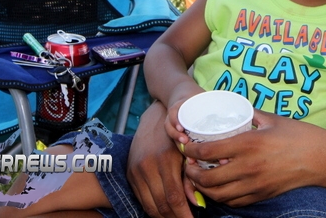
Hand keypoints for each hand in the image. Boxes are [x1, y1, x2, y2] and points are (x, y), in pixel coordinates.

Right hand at [126, 102, 193, 217]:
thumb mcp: (187, 153)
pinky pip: (140, 199)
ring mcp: (136, 171)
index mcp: (164, 160)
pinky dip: (152, 208)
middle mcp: (147, 166)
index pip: (174, 196)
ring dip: (163, 216)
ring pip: (149, 205)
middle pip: (160, 204)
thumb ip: (191, 178)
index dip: (183, 213)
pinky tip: (164, 211)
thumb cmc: (178, 135)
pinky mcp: (130, 174)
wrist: (155, 118)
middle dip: (174, 217)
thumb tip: (196, 203)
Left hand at [182, 110, 325, 206]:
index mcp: (250, 144)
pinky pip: (234, 202)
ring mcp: (255, 185)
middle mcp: (249, 167)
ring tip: (200, 177)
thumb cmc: (300, 135)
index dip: (192, 150)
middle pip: (207, 178)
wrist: (323, 159)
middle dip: (192, 173)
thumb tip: (235, 107)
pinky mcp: (262, 195)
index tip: (187, 146)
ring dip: (203, 188)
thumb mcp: (273, 119)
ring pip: (217, 194)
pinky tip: (220, 187)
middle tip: (189, 165)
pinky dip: (221, 197)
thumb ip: (250, 114)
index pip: (209, 151)